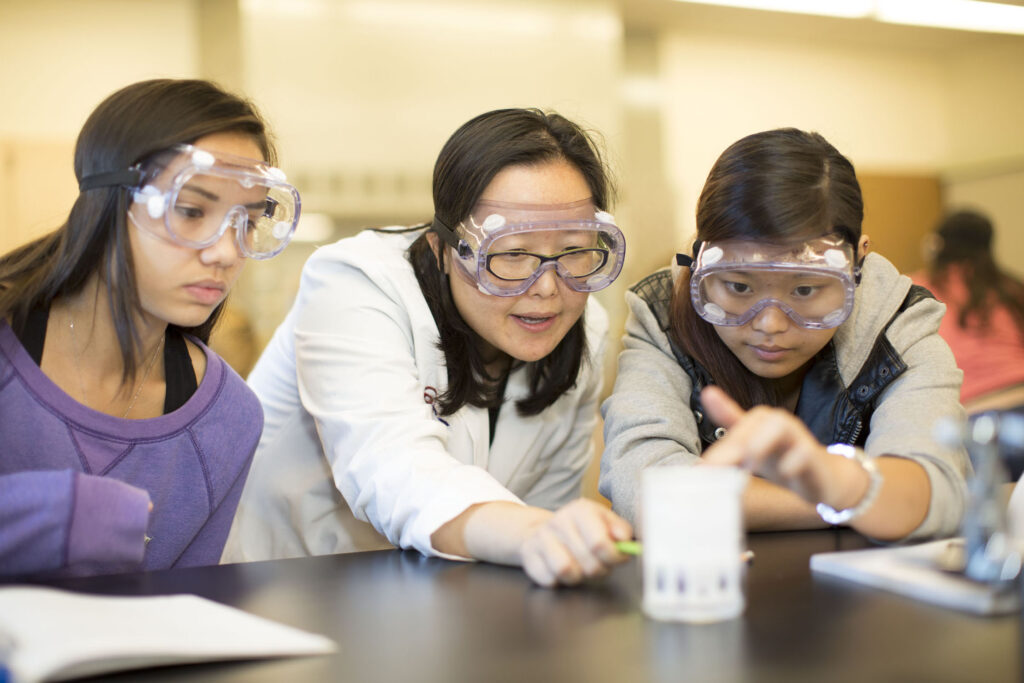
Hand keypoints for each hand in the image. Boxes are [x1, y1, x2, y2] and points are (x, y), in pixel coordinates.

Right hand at [519, 499, 632, 587]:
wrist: (540, 530)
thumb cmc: (579, 530)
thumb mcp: (603, 522)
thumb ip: (620, 529)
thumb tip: (625, 539)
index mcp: (580, 510)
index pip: (600, 543)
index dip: (613, 557)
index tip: (615, 559)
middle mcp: (559, 521)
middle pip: (587, 562)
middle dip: (597, 570)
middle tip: (597, 565)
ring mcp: (541, 538)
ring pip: (566, 571)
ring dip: (577, 577)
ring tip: (578, 568)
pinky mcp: (528, 556)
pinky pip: (549, 580)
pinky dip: (558, 581)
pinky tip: (559, 570)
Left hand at [699, 386, 866, 508]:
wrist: (826, 479)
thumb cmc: (784, 459)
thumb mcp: (752, 446)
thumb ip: (730, 424)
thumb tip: (706, 396)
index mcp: (760, 421)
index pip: (735, 428)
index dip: (719, 436)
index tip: (704, 439)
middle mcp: (778, 422)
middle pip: (751, 427)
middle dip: (730, 449)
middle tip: (712, 471)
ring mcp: (799, 437)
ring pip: (778, 427)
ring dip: (759, 446)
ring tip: (747, 468)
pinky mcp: (814, 455)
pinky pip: (803, 454)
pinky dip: (791, 464)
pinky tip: (783, 474)